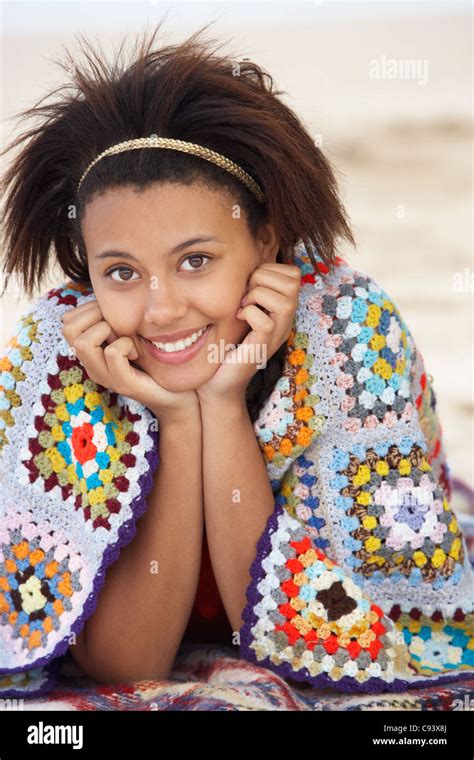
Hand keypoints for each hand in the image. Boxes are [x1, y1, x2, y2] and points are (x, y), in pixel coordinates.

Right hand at [61, 298, 198, 422]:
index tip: (115, 316)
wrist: (177, 395)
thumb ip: (117, 318)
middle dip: (95, 314)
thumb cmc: (156, 361)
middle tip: (119, 324)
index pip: (67, 321)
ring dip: (109, 330)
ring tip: (128, 339)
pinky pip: (112, 353)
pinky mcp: (122, 383)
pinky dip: (126, 344)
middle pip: (68, 328)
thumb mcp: (132, 333)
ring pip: (83, 342)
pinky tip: (138, 351)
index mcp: (91, 352)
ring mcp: (105, 376)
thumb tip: (107, 293)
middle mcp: (92, 365)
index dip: (89, 308)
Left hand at [196, 263, 301, 405]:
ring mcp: (276, 335)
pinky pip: (265, 321)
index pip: (294, 274)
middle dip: (263, 279)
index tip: (248, 284)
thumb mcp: (240, 309)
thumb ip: (248, 288)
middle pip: (294, 282)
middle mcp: (285, 321)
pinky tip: (238, 319)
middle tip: (244, 295)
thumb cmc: (225, 344)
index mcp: (282, 309)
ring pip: (285, 300)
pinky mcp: (262, 348)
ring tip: (241, 307)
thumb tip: (247, 260)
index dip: (269, 269)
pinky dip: (249, 314)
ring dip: (256, 296)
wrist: (218, 382)